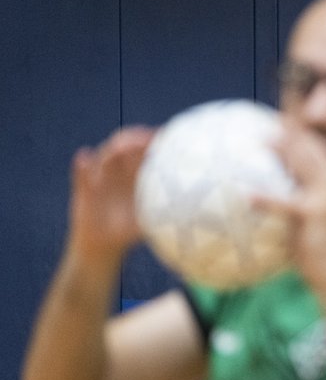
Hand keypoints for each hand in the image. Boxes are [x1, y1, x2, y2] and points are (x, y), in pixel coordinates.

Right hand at [68, 127, 154, 264]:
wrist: (103, 243)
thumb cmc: (131, 230)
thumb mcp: (149, 221)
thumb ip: (164, 214)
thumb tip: (190, 211)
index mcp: (138, 173)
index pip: (146, 149)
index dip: (154, 140)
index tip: (166, 136)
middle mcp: (119, 169)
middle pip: (125, 145)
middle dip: (134, 139)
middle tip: (145, 138)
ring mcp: (100, 175)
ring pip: (104, 156)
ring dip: (112, 151)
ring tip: (119, 148)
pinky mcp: (84, 186)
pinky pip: (81, 173)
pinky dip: (82, 166)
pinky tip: (84, 157)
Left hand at [256, 124, 325, 291]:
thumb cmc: (320, 252)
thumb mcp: (310, 223)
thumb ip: (298, 202)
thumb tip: (275, 192)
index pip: (322, 152)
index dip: (305, 134)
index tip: (284, 122)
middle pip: (314, 151)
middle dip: (294, 132)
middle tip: (270, 121)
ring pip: (304, 166)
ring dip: (283, 150)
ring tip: (261, 141)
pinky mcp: (316, 213)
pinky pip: (285, 202)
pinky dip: (265, 197)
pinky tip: (244, 194)